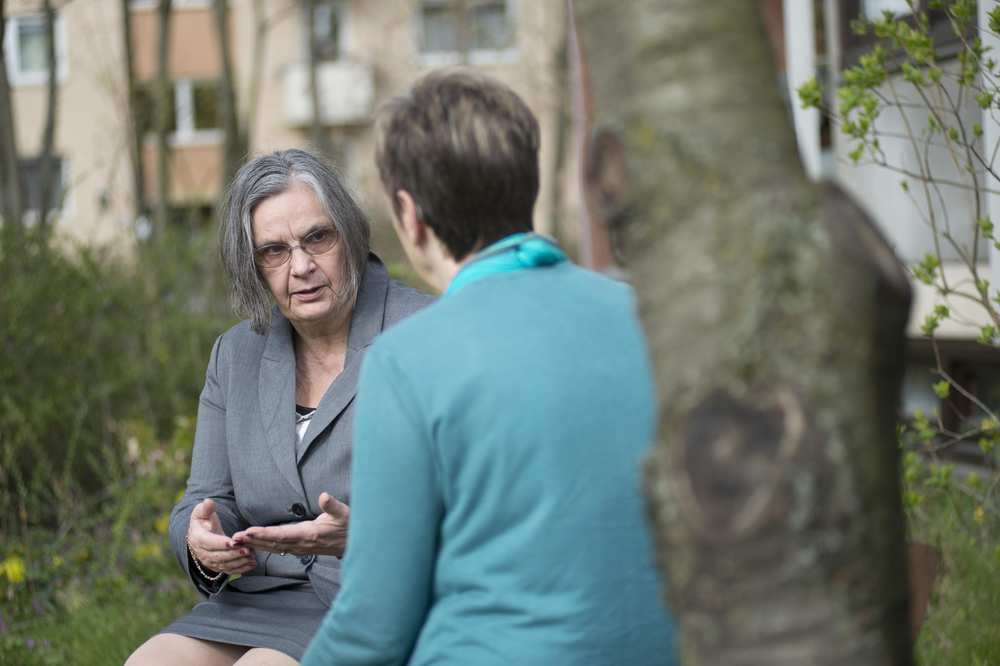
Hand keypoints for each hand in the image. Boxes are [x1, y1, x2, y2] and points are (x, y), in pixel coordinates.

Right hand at [187, 499, 255, 574]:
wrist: (201, 537)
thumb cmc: (204, 522)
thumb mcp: (202, 513)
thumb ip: (206, 508)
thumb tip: (208, 501)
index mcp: (198, 539)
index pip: (209, 542)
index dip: (220, 543)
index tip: (233, 541)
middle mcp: (202, 554)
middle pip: (218, 556)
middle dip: (234, 554)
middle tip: (248, 550)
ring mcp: (210, 562)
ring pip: (225, 565)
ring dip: (239, 562)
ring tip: (252, 557)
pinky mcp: (218, 567)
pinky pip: (229, 570)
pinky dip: (241, 569)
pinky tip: (252, 564)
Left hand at [232, 492, 350, 557]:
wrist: (355, 544)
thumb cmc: (349, 526)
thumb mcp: (344, 513)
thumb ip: (333, 505)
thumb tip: (324, 495)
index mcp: (309, 534)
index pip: (282, 535)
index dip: (264, 534)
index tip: (249, 532)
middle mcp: (301, 543)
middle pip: (272, 543)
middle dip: (253, 540)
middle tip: (233, 538)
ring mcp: (300, 547)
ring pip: (273, 547)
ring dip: (255, 544)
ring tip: (238, 541)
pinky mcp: (300, 547)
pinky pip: (278, 548)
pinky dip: (264, 546)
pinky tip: (254, 544)